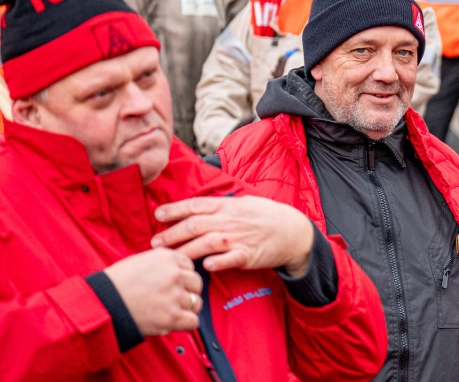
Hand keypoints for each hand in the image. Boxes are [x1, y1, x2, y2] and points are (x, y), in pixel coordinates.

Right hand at [103, 248, 202, 335]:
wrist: (100, 304)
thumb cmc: (116, 284)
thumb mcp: (141, 261)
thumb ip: (164, 264)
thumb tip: (181, 272)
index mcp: (167, 257)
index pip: (190, 266)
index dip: (181, 277)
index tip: (169, 284)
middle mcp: (175, 274)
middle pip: (196, 284)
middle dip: (186, 291)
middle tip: (170, 299)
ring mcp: (175, 295)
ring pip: (196, 303)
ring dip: (185, 308)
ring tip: (168, 311)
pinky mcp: (172, 316)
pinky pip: (193, 321)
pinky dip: (184, 324)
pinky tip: (172, 322)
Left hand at [153, 196, 314, 276]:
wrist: (293, 231)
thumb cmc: (267, 216)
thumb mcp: (245, 202)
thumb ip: (222, 205)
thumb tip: (198, 207)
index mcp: (228, 206)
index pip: (196, 205)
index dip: (175, 209)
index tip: (158, 215)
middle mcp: (230, 220)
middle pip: (195, 226)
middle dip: (171, 234)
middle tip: (154, 243)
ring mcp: (239, 238)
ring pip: (206, 243)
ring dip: (185, 250)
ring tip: (170, 258)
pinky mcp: (248, 255)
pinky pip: (229, 259)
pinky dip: (216, 262)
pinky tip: (204, 266)